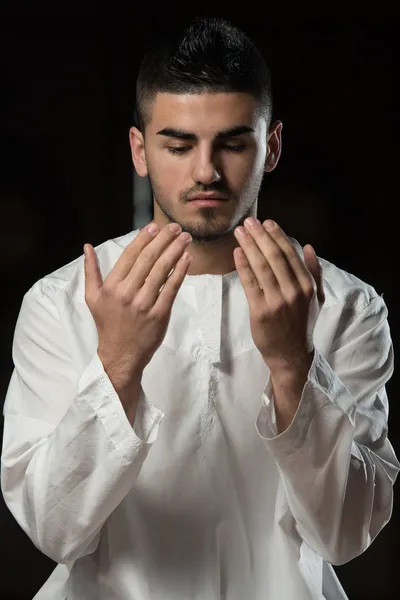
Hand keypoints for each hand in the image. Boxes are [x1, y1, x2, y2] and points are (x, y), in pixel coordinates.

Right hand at [84, 222, 191, 377]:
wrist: (120, 355)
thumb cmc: (107, 324)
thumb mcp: (92, 297)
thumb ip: (91, 271)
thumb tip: (87, 247)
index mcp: (111, 286)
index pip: (130, 256)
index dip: (143, 239)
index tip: (155, 226)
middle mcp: (127, 293)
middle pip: (148, 259)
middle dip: (163, 240)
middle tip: (175, 227)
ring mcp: (144, 304)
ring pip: (162, 271)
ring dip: (175, 251)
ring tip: (185, 238)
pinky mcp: (159, 314)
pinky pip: (172, 288)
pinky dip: (180, 272)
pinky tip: (186, 259)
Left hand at [233, 218, 324, 372]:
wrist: (290, 354)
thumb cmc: (302, 324)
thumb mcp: (316, 298)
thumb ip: (314, 272)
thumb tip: (309, 247)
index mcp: (307, 286)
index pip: (290, 254)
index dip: (278, 236)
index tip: (267, 223)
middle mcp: (294, 292)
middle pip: (275, 257)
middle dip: (261, 236)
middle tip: (249, 222)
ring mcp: (277, 302)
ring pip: (262, 267)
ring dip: (250, 246)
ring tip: (240, 232)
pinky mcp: (260, 311)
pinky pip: (250, 284)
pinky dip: (243, 266)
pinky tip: (237, 253)